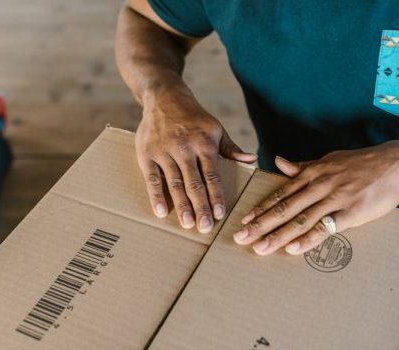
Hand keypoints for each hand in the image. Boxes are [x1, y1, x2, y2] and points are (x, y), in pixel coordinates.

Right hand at [136, 96, 255, 232]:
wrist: (164, 98)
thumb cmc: (194, 118)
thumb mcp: (216, 129)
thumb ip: (232, 149)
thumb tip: (252, 161)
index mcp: (204, 143)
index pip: (212, 174)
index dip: (216, 195)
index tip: (220, 213)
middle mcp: (184, 148)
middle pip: (194, 182)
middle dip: (200, 206)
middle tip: (205, 227)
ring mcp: (164, 151)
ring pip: (174, 183)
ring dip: (181, 205)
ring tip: (187, 224)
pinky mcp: (146, 153)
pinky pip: (152, 177)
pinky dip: (155, 195)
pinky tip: (161, 212)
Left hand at [232, 141, 398, 254]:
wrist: (395, 163)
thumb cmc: (362, 163)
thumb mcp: (329, 159)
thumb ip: (304, 165)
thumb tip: (279, 162)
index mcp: (313, 172)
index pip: (281, 193)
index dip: (261, 207)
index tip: (244, 220)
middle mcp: (320, 185)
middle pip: (285, 208)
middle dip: (260, 224)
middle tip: (241, 238)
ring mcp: (335, 199)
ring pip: (300, 219)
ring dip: (278, 235)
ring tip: (260, 248)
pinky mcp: (351, 212)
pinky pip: (326, 227)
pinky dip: (308, 238)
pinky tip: (293, 248)